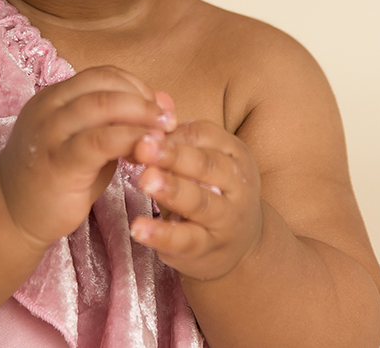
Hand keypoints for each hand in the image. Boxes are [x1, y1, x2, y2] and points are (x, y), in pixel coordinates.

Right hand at [0, 66, 175, 249]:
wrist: (11, 215)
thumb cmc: (55, 178)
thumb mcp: (87, 143)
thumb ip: (119, 123)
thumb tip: (164, 102)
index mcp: (54, 96)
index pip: (101, 75)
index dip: (135, 86)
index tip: (159, 106)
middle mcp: (48, 107)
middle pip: (104, 84)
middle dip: (143, 98)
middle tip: (168, 118)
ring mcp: (50, 132)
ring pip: (102, 105)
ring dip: (140, 115)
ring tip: (165, 132)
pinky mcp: (58, 161)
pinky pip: (99, 140)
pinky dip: (129, 139)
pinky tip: (146, 150)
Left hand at [129, 120, 262, 280]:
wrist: (241, 244)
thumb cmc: (212, 191)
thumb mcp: (205, 163)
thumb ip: (178, 145)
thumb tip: (141, 130)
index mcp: (235, 155)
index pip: (206, 135)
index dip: (173, 133)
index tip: (143, 131)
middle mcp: (238, 186)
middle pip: (207, 166)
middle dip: (174, 155)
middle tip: (143, 146)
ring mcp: (226, 220)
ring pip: (199, 203)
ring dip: (171, 190)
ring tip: (144, 181)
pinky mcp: (208, 248)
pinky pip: (185, 240)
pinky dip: (160, 234)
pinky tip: (138, 227)